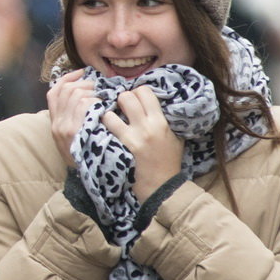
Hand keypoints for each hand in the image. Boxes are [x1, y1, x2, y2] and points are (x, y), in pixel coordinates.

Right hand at [47, 68, 98, 169]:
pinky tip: (103, 108)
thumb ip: (73, 117)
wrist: (88, 178)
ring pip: (77, 95)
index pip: (54, 92)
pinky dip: (95, 101)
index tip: (81, 74)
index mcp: (54, 123)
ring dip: (93, 93)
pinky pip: (85, 105)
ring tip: (102, 99)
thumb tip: (84, 94)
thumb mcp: (72, 137)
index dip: (68, 78)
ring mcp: (65, 127)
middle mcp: (57, 124)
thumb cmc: (85, 155)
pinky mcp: (75, 131)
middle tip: (98, 89)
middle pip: (67, 90)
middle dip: (85, 84)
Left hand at [101, 87, 183, 202]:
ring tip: (110, 118)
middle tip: (121, 107)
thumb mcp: (176, 137)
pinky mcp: (121, 147)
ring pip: (112, 111)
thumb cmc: (169, 162)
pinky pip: (106, 128)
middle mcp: (146, 126)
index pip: (145, 91)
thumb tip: (162, 102)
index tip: (135, 99)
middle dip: (121, 99)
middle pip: (127, 96)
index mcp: (160, 121)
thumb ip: (168, 119)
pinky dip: (102, 126)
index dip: (137, 92)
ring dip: (108, 113)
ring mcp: (132, 137)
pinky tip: (104, 130)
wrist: (162, 187)